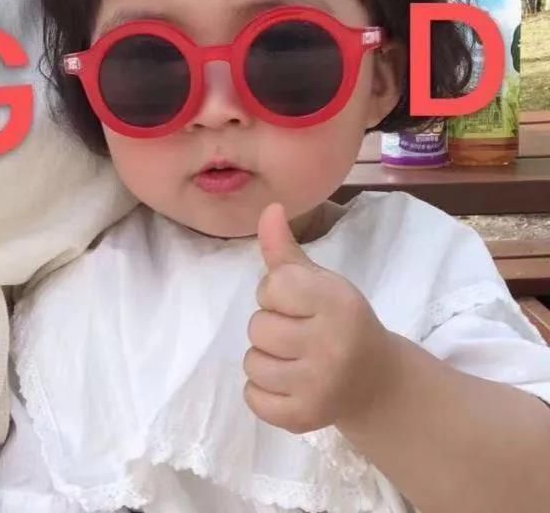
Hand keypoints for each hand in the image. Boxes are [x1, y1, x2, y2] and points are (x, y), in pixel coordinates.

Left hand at [243, 203, 397, 434]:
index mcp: (337, 302)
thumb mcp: (319, 281)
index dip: (278, 293)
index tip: (299, 303)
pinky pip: (252, 397)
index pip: (272, 286)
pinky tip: (290, 382)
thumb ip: (285, 249)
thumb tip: (267, 208)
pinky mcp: (304, 418)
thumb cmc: (339, 320)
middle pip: (257, 326)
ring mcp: (318, 385)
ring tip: (294, 358)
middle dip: (271, 327)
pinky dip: (262, 391)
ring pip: (251, 362)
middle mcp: (331, 344)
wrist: (374, 380)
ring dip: (265, 359)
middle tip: (299, 333)